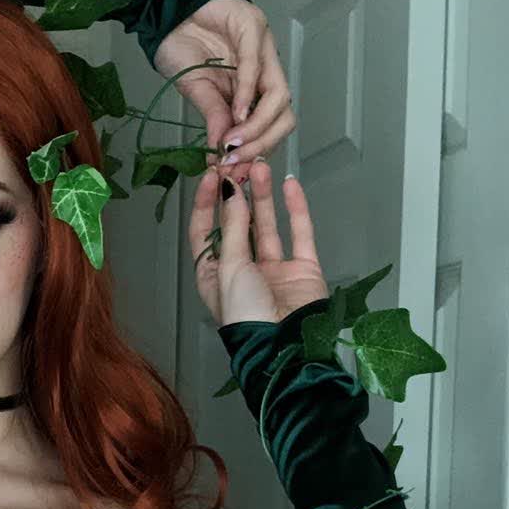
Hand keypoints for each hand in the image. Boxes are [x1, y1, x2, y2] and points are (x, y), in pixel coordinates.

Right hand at [153, 0, 295, 186]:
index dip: (258, 151)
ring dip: (257, 126)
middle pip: (284, 114)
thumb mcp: (198, 93)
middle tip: (237, 162)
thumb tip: (225, 155)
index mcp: (255, 86)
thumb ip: (216, 120)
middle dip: (263, 143)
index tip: (236, 174)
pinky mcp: (252, 26)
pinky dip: (247, 95)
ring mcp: (264, 46)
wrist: (163, 14)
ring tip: (234, 143)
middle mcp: (266, 68)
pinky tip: (235, 114)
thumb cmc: (181, 48)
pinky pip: (256, 67)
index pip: (272, 124)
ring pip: (278, 95)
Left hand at [188, 156, 328, 327]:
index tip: (213, 175)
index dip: (207, 203)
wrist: (286, 343)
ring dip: (263, 197)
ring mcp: (274, 269)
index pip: (205, 232)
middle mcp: (242, 270)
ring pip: (267, 225)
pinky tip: (289, 185)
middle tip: (239, 165)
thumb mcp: (230, 267)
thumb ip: (232, 228)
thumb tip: (229, 192)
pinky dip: (295, 209)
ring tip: (261, 168)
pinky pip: (299, 233)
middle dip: (237, 195)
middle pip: (237, 225)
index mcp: (214, 275)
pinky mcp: (303, 268)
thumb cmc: (247, 313)